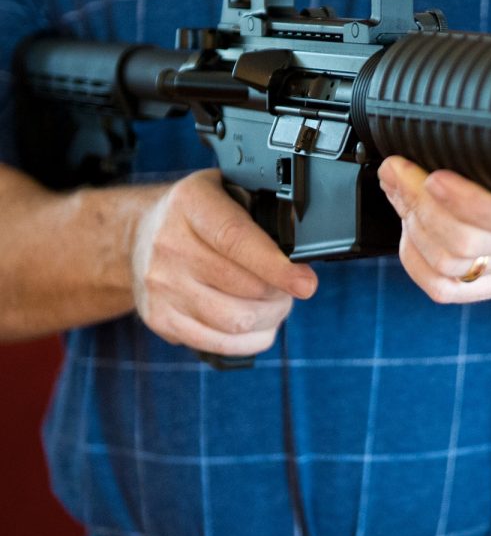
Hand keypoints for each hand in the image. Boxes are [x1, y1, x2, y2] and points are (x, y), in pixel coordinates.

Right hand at [131, 169, 317, 356]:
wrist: (138, 235)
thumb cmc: (199, 215)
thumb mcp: (227, 191)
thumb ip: (261, 212)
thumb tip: (300, 249)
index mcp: (191, 204)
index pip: (237, 240)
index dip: (276, 266)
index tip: (306, 284)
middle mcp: (169, 245)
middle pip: (244, 288)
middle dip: (282, 293)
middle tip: (293, 286)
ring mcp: (161, 286)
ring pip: (234, 321)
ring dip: (270, 318)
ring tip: (276, 304)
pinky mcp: (159, 318)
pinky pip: (218, 344)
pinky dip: (250, 340)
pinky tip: (258, 325)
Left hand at [378, 156, 490, 302]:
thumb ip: (471, 151)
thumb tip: (401, 165)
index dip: (464, 200)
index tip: (432, 175)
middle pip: (465, 244)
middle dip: (420, 205)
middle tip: (398, 175)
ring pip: (449, 265)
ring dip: (413, 228)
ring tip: (401, 197)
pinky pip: (445, 290)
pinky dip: (416, 262)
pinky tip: (409, 235)